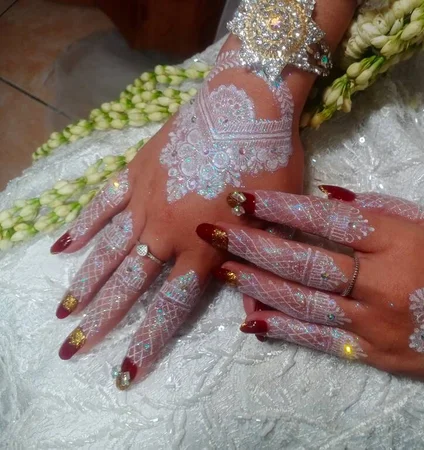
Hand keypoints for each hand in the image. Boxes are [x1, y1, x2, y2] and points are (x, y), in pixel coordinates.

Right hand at [50, 55, 303, 389]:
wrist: (248, 101)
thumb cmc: (271, 159)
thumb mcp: (276, 219)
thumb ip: (259, 269)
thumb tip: (255, 320)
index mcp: (204, 247)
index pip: (169, 306)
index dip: (146, 343)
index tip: (123, 372)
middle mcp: (167, 230)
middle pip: (129, 285)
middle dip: (100, 321)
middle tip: (71, 348)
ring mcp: (147, 199)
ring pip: (109, 250)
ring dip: (85, 283)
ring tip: (64, 310)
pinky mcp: (137, 171)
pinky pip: (103, 203)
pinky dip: (83, 226)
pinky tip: (62, 247)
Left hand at [197, 186, 423, 384]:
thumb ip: (380, 206)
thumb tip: (328, 195)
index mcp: (397, 242)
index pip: (329, 220)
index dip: (283, 207)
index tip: (246, 196)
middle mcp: (380, 282)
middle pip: (305, 261)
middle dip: (254, 244)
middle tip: (214, 230)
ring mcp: (372, 321)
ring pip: (303, 301)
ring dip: (258, 284)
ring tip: (222, 269)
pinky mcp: (369, 351)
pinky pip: (319, 338)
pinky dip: (284, 329)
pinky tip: (252, 321)